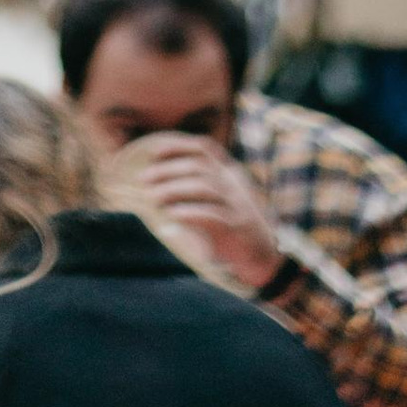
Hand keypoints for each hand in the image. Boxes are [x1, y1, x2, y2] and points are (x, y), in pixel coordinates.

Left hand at [118, 135, 283, 290]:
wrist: (263, 260)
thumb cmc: (232, 231)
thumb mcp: (215, 204)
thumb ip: (192, 193)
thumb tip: (155, 190)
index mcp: (230, 174)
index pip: (205, 148)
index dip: (178, 146)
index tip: (154, 152)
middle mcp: (235, 185)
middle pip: (199, 167)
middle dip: (168, 170)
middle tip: (144, 180)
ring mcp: (238, 205)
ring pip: (204, 187)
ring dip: (174, 189)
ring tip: (153, 197)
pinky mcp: (236, 227)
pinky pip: (211, 214)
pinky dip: (189, 212)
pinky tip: (172, 215)